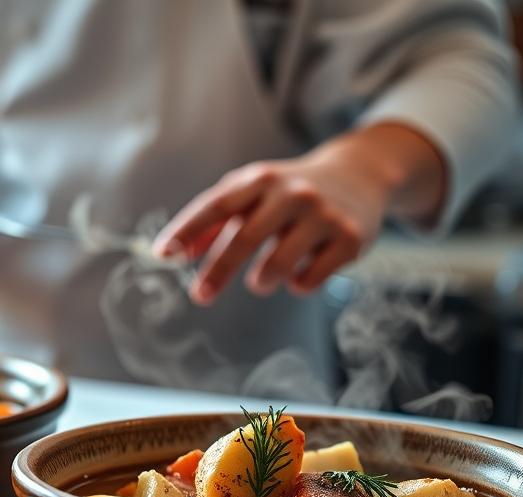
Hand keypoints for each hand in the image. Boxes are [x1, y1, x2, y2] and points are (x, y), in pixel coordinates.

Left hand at [153, 123, 443, 303]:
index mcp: (261, 179)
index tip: (163, 254)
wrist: (360, 174)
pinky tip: (300, 272)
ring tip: (260, 280)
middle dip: (217, 272)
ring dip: (260, 281)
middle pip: (245, 238)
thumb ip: (213, 221)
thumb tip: (174, 254)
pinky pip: (308, 280)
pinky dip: (296, 284)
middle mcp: (293, 193)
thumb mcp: (252, 193)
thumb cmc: (289, 190)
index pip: (217, 205)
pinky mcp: (350, 238)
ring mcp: (323, 215)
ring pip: (277, 266)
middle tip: (199, 296)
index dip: (187, 230)